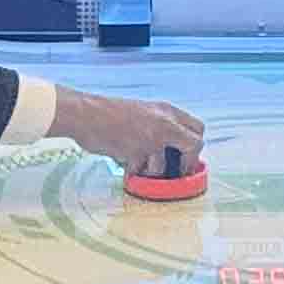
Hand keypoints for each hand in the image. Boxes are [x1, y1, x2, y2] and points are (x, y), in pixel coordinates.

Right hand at [54, 88, 207, 176]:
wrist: (85, 114)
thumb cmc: (108, 114)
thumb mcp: (143, 112)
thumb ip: (160, 127)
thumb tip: (170, 152)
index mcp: (166, 111)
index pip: (198, 128)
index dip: (194, 146)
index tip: (184, 157)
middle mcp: (164, 123)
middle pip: (195, 145)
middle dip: (187, 162)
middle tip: (176, 171)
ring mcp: (152, 139)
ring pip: (163, 167)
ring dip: (149, 171)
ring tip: (133, 161)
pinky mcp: (137, 153)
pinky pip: (140, 173)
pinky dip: (131, 172)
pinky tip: (122, 161)